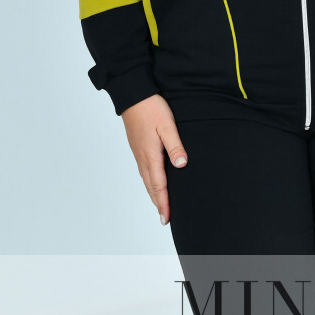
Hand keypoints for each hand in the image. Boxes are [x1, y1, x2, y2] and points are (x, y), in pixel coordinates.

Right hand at [120, 94, 188, 225]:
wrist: (133, 95)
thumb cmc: (151, 108)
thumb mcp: (167, 125)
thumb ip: (175, 145)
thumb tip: (182, 165)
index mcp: (151, 154)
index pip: (159, 185)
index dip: (164, 202)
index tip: (167, 218)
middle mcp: (143, 157)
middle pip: (151, 186)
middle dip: (158, 203)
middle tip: (165, 219)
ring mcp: (139, 152)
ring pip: (147, 179)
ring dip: (154, 194)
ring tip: (160, 205)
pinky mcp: (138, 147)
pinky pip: (144, 170)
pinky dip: (149, 182)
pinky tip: (153, 182)